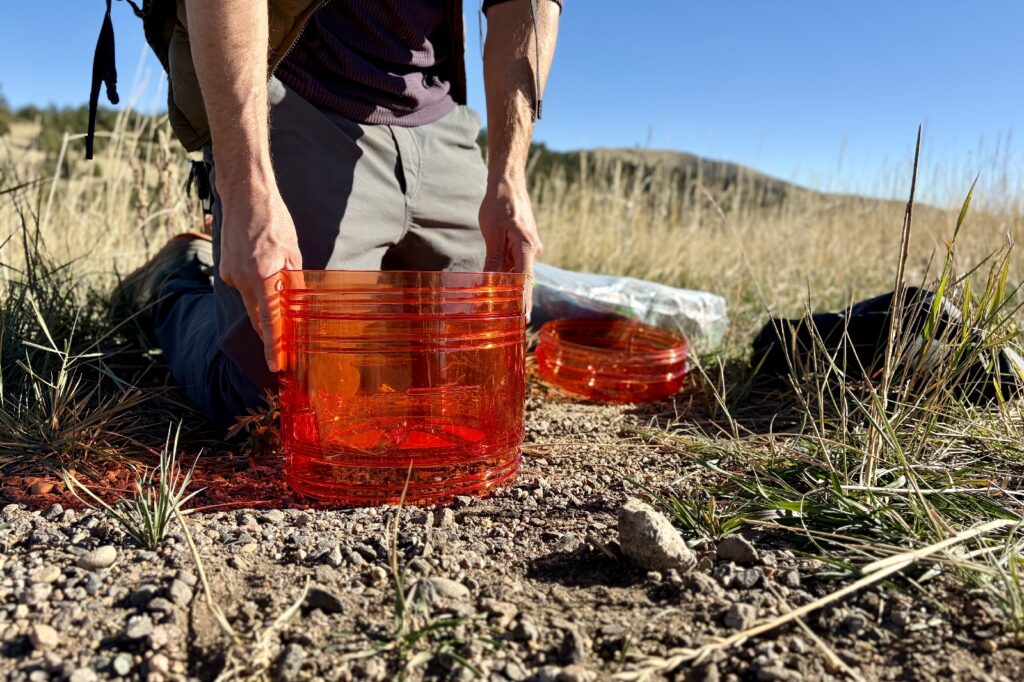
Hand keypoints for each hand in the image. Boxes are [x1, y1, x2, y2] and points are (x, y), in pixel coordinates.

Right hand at [218, 182, 301, 372]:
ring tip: (277, 291)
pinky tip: (262, 270)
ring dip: (264, 307)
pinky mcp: (225, 270)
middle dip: (270, 335)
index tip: (277, 364)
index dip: (274, 345)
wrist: (245, 197)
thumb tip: (297, 309)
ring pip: (251, 303)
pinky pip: (244, 288)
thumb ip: (293, 283)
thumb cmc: (275, 222)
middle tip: (283, 350)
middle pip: (258, 317)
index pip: (270, 320)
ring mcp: (231, 275)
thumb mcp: (293, 253)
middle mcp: (243, 278)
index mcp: (264, 275)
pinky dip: (255, 289)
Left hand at [479, 177, 542, 314]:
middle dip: (515, 300)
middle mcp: (532, 251)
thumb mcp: (492, 234)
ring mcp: (529, 248)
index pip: (526, 281)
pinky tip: (496, 288)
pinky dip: (506, 276)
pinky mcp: (523, 246)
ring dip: (508, 288)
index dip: (524, 301)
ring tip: (499, 310)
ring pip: (517, 273)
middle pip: (523, 280)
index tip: (523, 319)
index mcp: (527, 248)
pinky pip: (515, 264)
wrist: (508, 183)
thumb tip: (489, 283)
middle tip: (508, 322)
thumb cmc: (500, 205)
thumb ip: (493, 260)